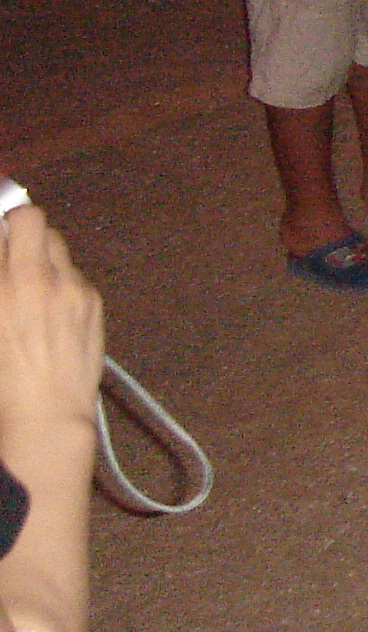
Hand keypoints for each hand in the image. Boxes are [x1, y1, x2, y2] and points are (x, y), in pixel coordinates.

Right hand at [0, 206, 104, 440]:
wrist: (46, 412)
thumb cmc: (3, 378)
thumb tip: (2, 258)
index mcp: (3, 287)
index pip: (8, 224)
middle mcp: (38, 279)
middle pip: (33, 219)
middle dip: (19, 227)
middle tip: (9, 248)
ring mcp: (71, 286)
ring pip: (57, 244)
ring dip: (40, 253)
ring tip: (29, 281)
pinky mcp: (93, 299)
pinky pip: (73, 273)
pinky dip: (60, 280)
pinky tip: (50, 308)